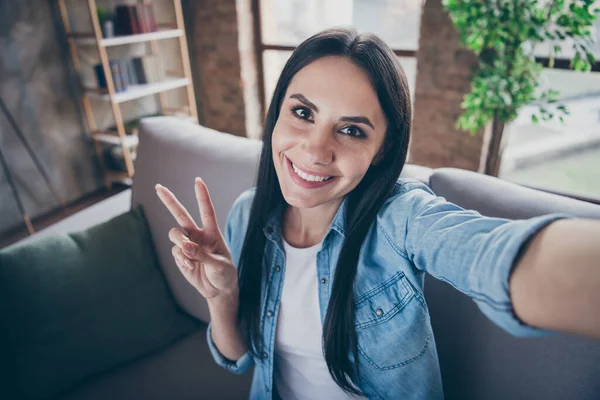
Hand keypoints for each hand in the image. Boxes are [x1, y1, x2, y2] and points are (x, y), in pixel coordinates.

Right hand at [155, 178, 237, 300]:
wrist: (218, 290)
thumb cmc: (224, 274)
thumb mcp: (218, 265)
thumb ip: (202, 254)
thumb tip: (184, 246)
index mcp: (212, 233)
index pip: (207, 211)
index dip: (202, 196)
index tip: (198, 181)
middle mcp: (198, 235)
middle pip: (181, 215)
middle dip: (169, 201)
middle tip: (158, 187)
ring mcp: (187, 245)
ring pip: (175, 235)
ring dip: (180, 243)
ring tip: (191, 258)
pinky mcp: (180, 256)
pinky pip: (175, 253)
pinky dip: (182, 260)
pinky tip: (191, 268)